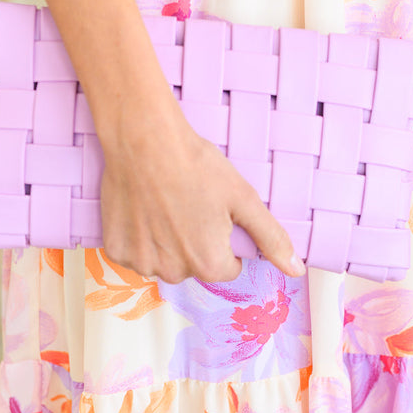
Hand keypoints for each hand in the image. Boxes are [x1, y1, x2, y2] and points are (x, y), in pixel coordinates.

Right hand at [97, 90, 305, 284]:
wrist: (144, 140)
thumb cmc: (196, 166)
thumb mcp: (244, 199)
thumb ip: (271, 239)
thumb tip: (296, 270)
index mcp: (209, 265)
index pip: (227, 268)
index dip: (225, 240)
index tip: (213, 214)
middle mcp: (174, 272)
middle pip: (194, 267)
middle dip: (195, 243)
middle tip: (188, 205)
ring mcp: (142, 263)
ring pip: (164, 262)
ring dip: (167, 242)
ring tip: (165, 206)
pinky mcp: (116, 250)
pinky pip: (135, 254)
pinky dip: (140, 238)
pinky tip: (144, 210)